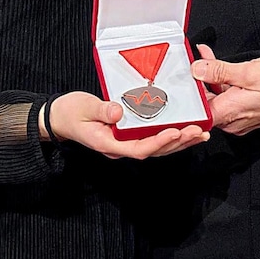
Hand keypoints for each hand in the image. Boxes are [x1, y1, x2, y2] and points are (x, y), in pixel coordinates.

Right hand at [43, 91, 209, 158]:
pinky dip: (170, 135)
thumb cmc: (70, 113)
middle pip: (154, 150)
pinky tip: (184, 129)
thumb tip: (118, 111)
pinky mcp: (128, 135)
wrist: (59, 118)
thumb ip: (101, 110)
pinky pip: (152, 138)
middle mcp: (120, 147)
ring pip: (157, 147)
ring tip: (200, 133)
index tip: (176, 132)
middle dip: (178, 142)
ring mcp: (125, 143)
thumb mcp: (83, 108)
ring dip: (179, 141)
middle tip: (198, 131)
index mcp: (109, 144)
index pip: (139, 149)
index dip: (159, 142)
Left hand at [191, 44, 259, 135]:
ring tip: (205, 56)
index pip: (197, 112)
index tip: (179, 80)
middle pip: (205, 103)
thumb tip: (197, 70)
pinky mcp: (249, 111)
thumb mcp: (248, 71)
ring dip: (210, 77)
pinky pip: (229, 97)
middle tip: (192, 59)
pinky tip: (220, 65)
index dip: (186, 97)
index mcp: (231, 114)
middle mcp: (235, 121)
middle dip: (196, 80)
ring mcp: (242, 118)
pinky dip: (223, 81)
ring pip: (217, 98)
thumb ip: (219, 71)